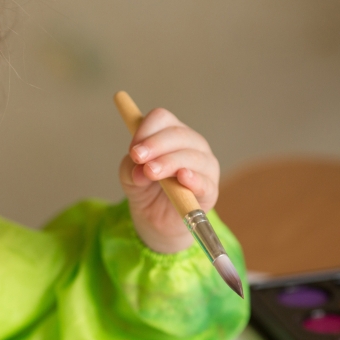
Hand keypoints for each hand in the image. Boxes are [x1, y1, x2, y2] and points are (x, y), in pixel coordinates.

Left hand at [118, 107, 219, 253]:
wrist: (156, 220)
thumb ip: (131, 168)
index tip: (132, 149)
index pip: (161, 118)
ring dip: (169, 162)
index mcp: (171, 134)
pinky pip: (205, 182)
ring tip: (150, 172)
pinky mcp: (210, 191)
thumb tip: (140, 170)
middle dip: (155, 145)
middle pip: (177, 134)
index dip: (145, 130)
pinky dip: (194, 179)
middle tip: (138, 158)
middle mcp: (192, 144)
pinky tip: (183, 177)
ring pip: (191, 156)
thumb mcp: (130, 177)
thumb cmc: (146, 190)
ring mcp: (205, 166)